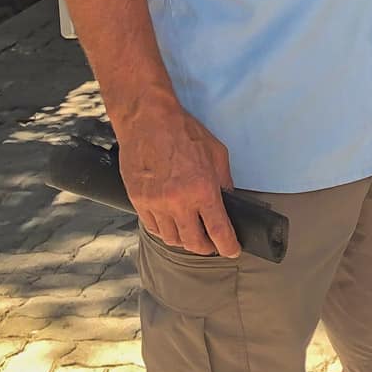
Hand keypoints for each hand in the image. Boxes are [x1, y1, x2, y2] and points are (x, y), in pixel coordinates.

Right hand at [117, 98, 238, 254]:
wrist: (147, 120)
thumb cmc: (184, 132)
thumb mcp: (216, 153)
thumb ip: (224, 182)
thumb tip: (229, 203)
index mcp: (202, 190)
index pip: (218, 231)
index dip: (228, 246)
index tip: (232, 251)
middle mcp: (178, 202)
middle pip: (193, 243)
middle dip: (206, 248)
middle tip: (212, 245)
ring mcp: (156, 204)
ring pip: (172, 238)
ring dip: (184, 240)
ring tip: (191, 232)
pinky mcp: (138, 201)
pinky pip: (153, 228)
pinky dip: (165, 230)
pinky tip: (171, 223)